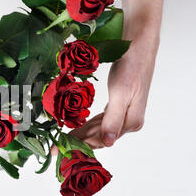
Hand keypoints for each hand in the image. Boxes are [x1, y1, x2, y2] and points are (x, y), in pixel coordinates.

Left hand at [52, 35, 157, 153]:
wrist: (138, 45)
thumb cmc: (131, 67)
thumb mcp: (121, 93)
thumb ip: (113, 120)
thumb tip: (109, 143)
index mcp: (130, 122)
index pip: (100, 140)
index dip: (80, 145)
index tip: (61, 150)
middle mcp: (129, 121)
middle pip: (98, 136)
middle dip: (77, 142)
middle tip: (56, 148)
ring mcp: (125, 113)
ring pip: (98, 129)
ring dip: (81, 134)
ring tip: (63, 141)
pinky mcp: (119, 104)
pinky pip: (101, 119)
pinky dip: (89, 124)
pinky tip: (80, 128)